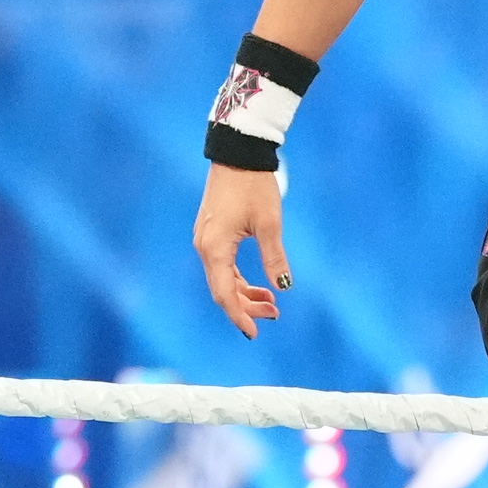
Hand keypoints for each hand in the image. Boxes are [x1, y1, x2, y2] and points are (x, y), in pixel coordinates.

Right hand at [194, 165, 291, 338]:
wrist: (238, 153)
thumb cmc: (254, 186)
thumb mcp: (269, 224)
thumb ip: (274, 258)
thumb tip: (282, 288)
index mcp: (215, 248)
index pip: (224, 294)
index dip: (239, 316)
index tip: (254, 333)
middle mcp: (205, 247)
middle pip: (222, 290)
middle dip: (247, 307)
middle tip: (275, 315)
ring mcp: (206, 239)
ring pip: (223, 278)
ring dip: (245, 293)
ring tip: (271, 303)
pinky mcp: (212, 232)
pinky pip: (223, 265)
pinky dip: (239, 278)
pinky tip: (258, 284)